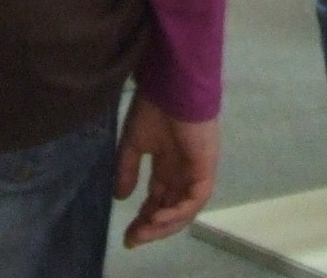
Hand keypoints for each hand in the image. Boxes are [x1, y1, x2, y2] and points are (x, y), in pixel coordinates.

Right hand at [114, 96, 218, 247]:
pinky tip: (159, 216)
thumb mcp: (134, 142)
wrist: (172, 87)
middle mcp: (183, 172)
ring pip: (183, 209)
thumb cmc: (154, 108)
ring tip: (144, 231)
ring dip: (164, 224)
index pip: (158, 199)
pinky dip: (178, 212)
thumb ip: (128, 169)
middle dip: (152, 227)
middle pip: (171, 209)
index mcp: (168, 165)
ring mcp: (196, 171)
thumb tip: (121, 197)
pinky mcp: (205, 168)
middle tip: (133, 239)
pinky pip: (195, 199)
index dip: (144, 218)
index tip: (127, 234)